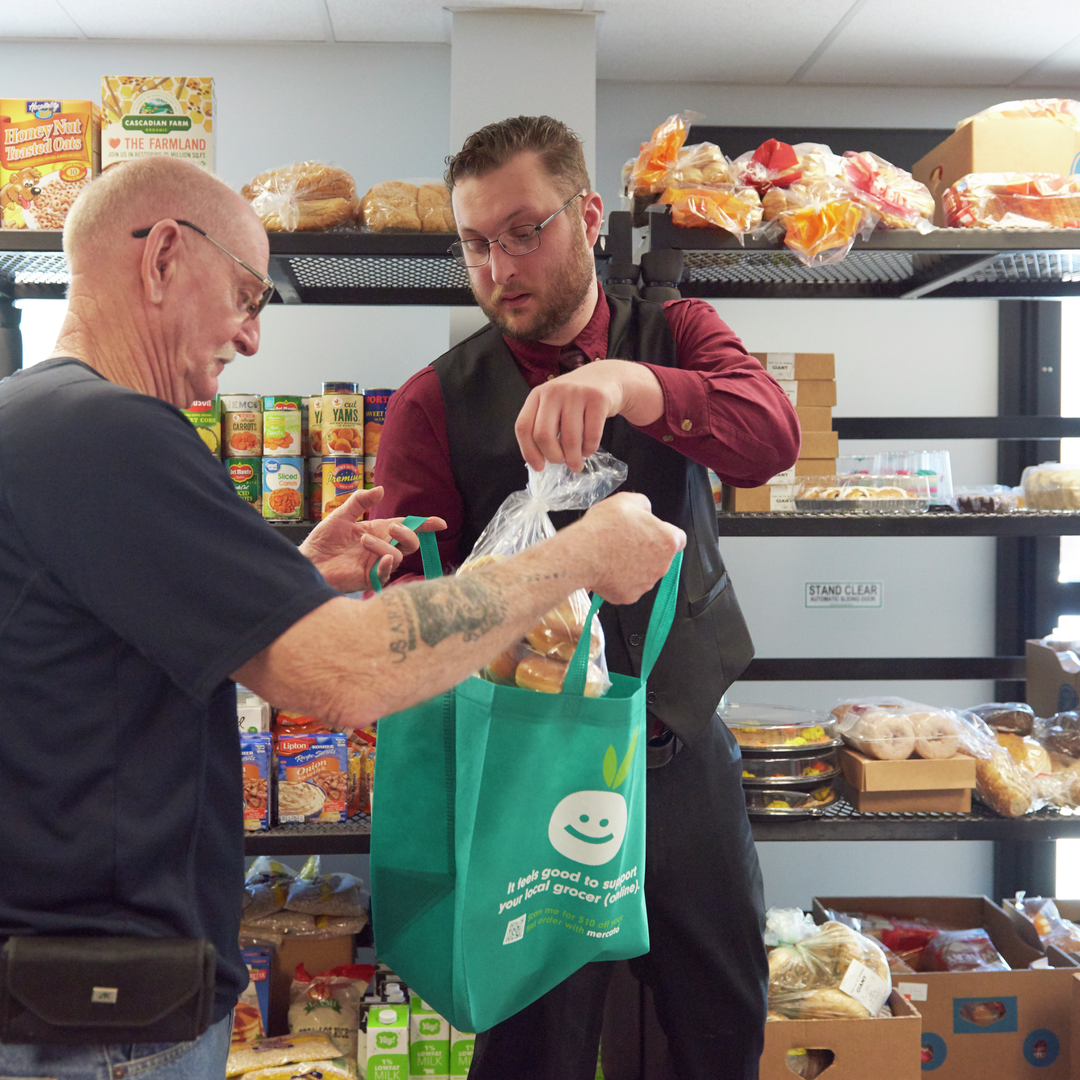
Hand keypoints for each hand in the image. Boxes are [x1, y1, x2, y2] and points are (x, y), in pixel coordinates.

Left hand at [299, 486, 445, 592]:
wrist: (307, 560)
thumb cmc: (323, 540)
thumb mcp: (341, 514)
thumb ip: (360, 501)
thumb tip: (381, 490)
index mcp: (378, 531)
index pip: (406, 527)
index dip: (424, 524)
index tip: (439, 523)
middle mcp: (380, 548)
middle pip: (410, 543)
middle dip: (408, 533)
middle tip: (393, 527)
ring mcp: (375, 563)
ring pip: (397, 556)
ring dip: (384, 546)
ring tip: (362, 540)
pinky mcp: (367, 578)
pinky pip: (385, 574)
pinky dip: (386, 566)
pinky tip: (379, 560)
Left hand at [515, 359, 662, 472]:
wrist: (607, 376)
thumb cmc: (575, 399)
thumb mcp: (553, 404)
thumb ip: (543, 425)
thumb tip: (538, 462)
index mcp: (537, 395)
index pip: (523, 427)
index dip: (529, 452)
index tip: (539, 467)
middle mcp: (554, 391)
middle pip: (543, 435)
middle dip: (553, 456)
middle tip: (560, 462)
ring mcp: (576, 393)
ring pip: (569, 439)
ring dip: (573, 459)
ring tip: (576, 464)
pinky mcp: (598, 399)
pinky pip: (591, 436)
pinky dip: (589, 449)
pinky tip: (588, 450)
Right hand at [575, 492, 684, 604]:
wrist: (581, 554)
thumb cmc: (605, 527)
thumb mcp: (626, 500)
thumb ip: (644, 505)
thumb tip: (646, 513)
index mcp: (667, 541)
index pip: (679, 539)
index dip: (663, 533)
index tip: (650, 532)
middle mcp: (662, 566)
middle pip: (661, 558)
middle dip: (647, 550)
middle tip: (625, 541)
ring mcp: (646, 584)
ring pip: (645, 573)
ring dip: (634, 566)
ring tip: (613, 555)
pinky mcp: (629, 596)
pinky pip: (629, 586)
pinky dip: (620, 580)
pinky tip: (607, 569)